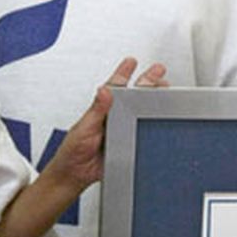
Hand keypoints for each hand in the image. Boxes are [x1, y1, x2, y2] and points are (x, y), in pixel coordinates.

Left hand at [47, 56, 167, 188]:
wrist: (75, 175)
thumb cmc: (72, 152)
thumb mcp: (84, 127)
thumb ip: (97, 110)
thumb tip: (105, 91)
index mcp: (100, 110)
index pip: (114, 87)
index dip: (123, 73)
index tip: (131, 62)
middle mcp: (112, 118)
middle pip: (133, 97)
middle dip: (147, 82)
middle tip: (158, 72)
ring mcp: (120, 130)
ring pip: (140, 113)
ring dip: (153, 103)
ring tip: (164, 90)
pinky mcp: (126, 144)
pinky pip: (140, 132)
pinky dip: (150, 126)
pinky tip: (159, 119)